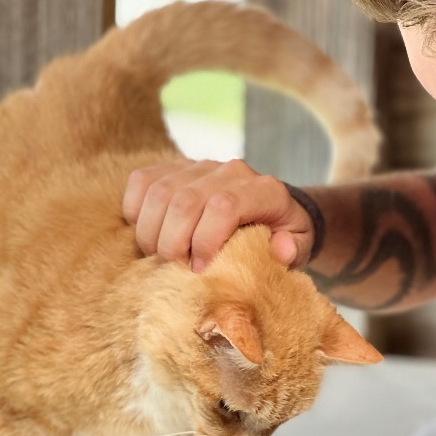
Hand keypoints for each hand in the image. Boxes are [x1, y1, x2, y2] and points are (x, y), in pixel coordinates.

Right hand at [122, 160, 315, 271]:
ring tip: (157, 256)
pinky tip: (147, 231)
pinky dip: (136, 208)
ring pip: (160, 191)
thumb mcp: (300, 245)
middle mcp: (232, 171)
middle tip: (173, 267)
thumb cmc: (282, 233)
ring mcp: (201, 166)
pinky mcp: (176, 167)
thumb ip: (293, 248)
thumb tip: (280, 249)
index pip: (224, 206)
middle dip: (172, 242)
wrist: (271, 208)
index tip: (199, 269)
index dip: (205, 240)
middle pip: (185, 200)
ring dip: (150, 230)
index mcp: (264, 190)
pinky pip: (142, 179)